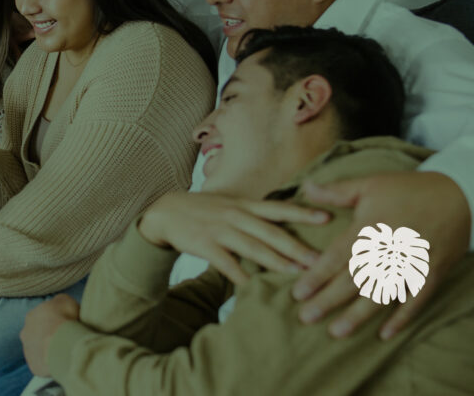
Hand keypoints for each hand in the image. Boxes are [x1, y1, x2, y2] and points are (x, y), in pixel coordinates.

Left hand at [20, 294, 79, 376]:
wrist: (62, 344)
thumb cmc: (64, 319)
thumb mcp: (65, 301)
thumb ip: (59, 302)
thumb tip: (60, 306)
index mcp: (31, 316)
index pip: (41, 317)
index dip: (54, 320)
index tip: (64, 324)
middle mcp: (25, 332)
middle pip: (37, 333)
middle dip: (48, 335)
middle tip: (63, 338)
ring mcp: (28, 350)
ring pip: (38, 349)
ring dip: (48, 349)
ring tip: (62, 351)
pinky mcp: (33, 365)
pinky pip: (42, 363)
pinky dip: (49, 362)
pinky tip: (60, 360)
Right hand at [139, 192, 327, 285]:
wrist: (164, 212)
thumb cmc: (201, 210)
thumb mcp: (229, 203)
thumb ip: (254, 212)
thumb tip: (285, 219)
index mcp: (244, 205)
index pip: (278, 208)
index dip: (303, 212)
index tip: (327, 218)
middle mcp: (235, 215)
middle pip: (271, 232)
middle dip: (297, 246)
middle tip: (321, 260)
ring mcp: (220, 230)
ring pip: (253, 248)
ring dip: (276, 262)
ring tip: (297, 274)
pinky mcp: (205, 245)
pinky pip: (227, 264)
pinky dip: (241, 276)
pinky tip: (254, 288)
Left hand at [294, 172, 469, 338]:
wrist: (458, 194)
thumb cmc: (407, 190)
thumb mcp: (370, 184)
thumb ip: (335, 191)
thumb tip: (304, 186)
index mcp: (370, 227)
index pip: (338, 256)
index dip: (317, 275)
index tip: (297, 293)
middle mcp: (390, 248)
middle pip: (355, 279)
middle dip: (329, 300)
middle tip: (306, 317)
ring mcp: (412, 263)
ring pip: (382, 293)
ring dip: (358, 314)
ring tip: (336, 331)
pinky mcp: (433, 273)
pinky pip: (416, 299)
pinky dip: (401, 317)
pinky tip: (384, 334)